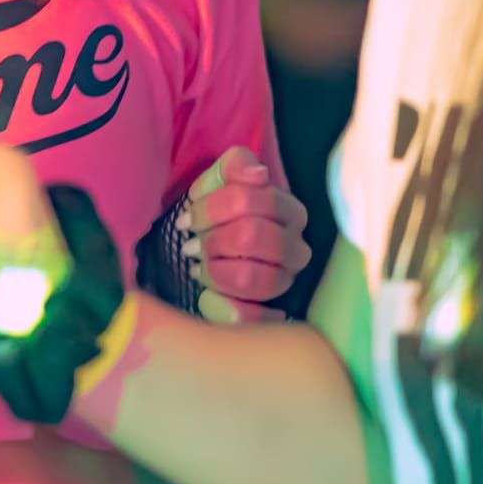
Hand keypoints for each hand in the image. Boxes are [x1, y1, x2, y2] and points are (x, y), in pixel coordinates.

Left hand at [179, 147, 310, 324]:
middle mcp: (296, 248)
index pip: (249, 200)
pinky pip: (253, 317)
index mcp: (289, 211)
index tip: (186, 220)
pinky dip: (224, 306)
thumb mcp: (220, 181)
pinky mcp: (272, 314)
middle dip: (212, 239)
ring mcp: (287, 282)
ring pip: (255, 277)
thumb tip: (259, 174)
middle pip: (251, 235)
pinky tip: (206, 296)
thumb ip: (237, 166)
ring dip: (215, 271)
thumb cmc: (216, 213)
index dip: (209, 209)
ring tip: (197, 266)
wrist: (205, 249)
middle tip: (190, 245)